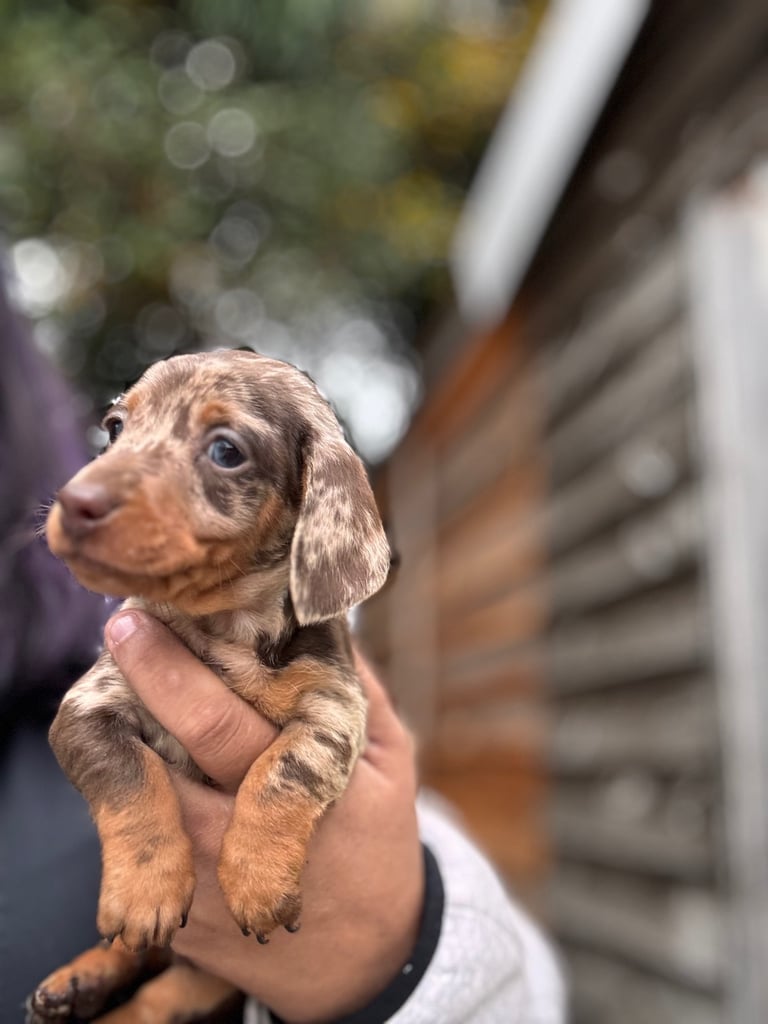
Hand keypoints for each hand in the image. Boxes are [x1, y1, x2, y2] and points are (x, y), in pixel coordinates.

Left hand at [105, 611, 423, 1023]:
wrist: (361, 960)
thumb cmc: (378, 844)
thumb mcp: (392, 762)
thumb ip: (360, 690)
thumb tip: (325, 617)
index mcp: (301, 790)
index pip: (216, 724)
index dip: (168, 671)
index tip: (135, 621)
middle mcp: (238, 839)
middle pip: (159, 757)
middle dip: (135, 690)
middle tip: (121, 632)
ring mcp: (203, 884)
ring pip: (140, 798)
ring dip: (134, 739)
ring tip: (135, 688)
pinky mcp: (181, 917)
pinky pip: (147, 840)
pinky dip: (143, 792)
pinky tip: (157, 756)